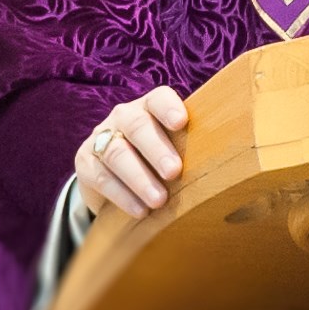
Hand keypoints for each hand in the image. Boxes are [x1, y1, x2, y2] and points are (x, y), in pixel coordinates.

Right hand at [75, 85, 188, 219]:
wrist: (114, 175)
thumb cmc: (157, 160)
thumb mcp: (172, 149)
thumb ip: (191, 150)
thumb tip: (223, 168)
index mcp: (150, 108)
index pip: (159, 99)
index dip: (169, 108)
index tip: (182, 122)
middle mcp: (123, 117)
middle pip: (137, 126)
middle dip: (156, 149)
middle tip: (174, 171)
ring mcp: (101, 137)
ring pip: (117, 153)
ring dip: (139, 178)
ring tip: (159, 200)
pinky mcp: (85, 162)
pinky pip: (101, 177)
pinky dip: (122, 195)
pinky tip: (140, 210)